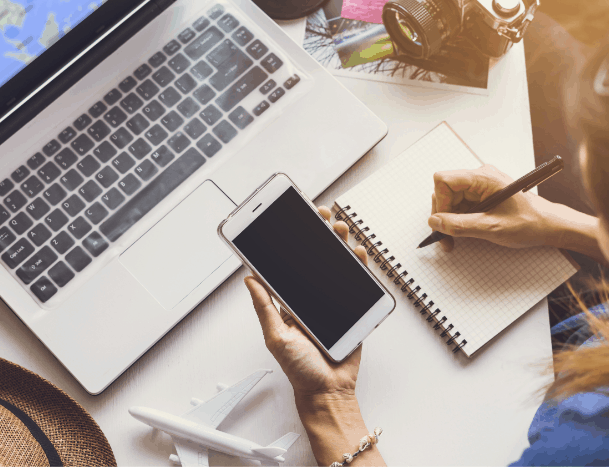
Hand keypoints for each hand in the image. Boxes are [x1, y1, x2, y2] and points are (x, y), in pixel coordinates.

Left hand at [244, 206, 368, 402]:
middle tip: (321, 216)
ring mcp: (332, 302)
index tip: (290, 221)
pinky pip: (357, 282)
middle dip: (318, 234)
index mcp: (289, 302)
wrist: (329, 392)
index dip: (290, 242)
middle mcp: (309, 298)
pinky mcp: (352, 309)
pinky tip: (357, 253)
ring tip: (339, 228)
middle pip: (315, 258)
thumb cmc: (301, 370)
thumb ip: (265, 308)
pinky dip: (359, 265)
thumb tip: (249, 280)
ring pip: (336, 265)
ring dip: (339, 243)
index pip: (289, 265)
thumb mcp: (276, 337)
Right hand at [429, 164, 558, 251]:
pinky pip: (460, 205)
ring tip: (455, 239)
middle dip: (442, 215)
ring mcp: (479, 187)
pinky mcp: (481, 196)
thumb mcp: (492, 228)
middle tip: (446, 237)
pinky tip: (464, 233)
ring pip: (450, 200)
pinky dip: (457, 220)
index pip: (444, 180)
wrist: (548, 225)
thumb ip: (460, 225)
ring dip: (449, 220)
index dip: (440, 202)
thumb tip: (435, 222)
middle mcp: (479, 178)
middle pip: (444, 191)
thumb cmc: (529, 222)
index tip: (444, 221)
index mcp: (483, 178)